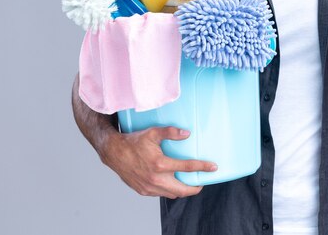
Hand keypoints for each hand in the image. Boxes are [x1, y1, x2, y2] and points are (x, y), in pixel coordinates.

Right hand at [100, 126, 217, 198]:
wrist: (114, 153)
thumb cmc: (133, 141)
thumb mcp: (153, 133)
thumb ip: (171, 132)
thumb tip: (187, 134)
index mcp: (160, 164)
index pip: (187, 167)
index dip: (203, 167)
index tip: (213, 167)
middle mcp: (155, 179)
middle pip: (182, 190)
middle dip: (195, 188)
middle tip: (201, 182)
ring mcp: (149, 187)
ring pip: (172, 194)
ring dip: (182, 190)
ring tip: (188, 182)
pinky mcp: (143, 191)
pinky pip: (161, 194)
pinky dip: (169, 190)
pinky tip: (171, 182)